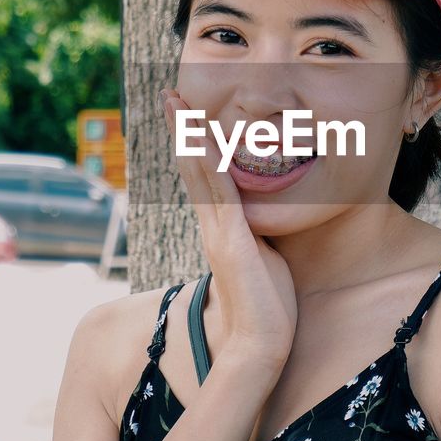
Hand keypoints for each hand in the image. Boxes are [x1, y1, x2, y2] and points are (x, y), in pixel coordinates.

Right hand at [161, 87, 297, 376]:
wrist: (259, 345)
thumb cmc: (269, 308)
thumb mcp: (266, 260)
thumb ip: (261, 238)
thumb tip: (268, 226)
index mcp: (222, 230)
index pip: (204, 179)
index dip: (195, 146)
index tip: (188, 116)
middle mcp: (214, 226)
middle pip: (193, 168)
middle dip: (183, 130)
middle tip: (171, 95)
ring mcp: (219, 231)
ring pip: (199, 172)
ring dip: (189, 135)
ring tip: (177, 102)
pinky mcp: (231, 239)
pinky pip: (218, 190)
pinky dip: (207, 161)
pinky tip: (201, 137)